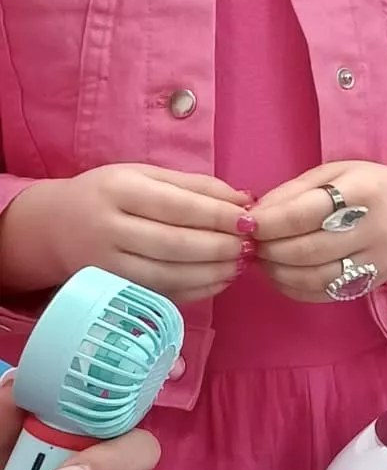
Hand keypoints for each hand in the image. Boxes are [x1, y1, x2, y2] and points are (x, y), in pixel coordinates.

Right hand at [0, 165, 248, 300]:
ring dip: (214, 273)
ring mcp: (107, 265)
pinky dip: (198, 290)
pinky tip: (220, 279)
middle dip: (221, 248)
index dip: (219, 217)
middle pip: (175, 245)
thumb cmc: (110, 195)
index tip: (250, 221)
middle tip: (250, 246)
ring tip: (240, 263)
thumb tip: (245, 200)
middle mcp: (108, 229)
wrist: (53, 226)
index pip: (177, 207)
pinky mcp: (113, 289)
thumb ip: (196, 186)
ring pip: (170, 275)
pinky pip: (162, 294)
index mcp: (118, 190)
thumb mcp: (146, 176)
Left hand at [250, 162, 386, 303]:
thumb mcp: (334, 174)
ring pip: (315, 278)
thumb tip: (255, 217)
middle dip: (270, 249)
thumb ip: (292, 193)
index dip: (270, 222)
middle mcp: (374, 230)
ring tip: (264, 259)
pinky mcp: (372, 284)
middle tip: (253, 243)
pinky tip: (283, 275)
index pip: (306, 213)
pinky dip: (294, 289)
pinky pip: (325, 295)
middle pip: (308, 250)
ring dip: (278, 272)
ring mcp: (376, 262)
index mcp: (362, 193)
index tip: (249, 223)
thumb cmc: (369, 188)